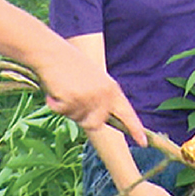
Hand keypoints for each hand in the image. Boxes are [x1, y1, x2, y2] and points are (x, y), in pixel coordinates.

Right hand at [29, 50, 145, 144]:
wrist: (52, 52)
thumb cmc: (69, 65)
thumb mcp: (95, 81)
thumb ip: (102, 99)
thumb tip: (100, 121)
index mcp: (112, 89)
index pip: (127, 113)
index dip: (135, 128)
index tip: (142, 143)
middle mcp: (104, 95)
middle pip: (96, 124)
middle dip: (83, 117)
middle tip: (73, 98)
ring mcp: (89, 98)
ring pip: (79, 120)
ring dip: (68, 110)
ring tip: (66, 91)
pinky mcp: (73, 100)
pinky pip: (62, 113)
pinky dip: (55, 104)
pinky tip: (56, 90)